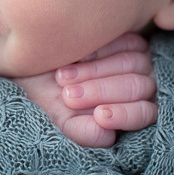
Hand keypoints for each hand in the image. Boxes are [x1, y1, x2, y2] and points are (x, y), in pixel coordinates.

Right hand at [15, 33, 156, 147]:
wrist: (30, 63)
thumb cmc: (48, 93)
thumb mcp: (60, 117)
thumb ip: (82, 131)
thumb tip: (107, 136)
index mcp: (131, 110)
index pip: (143, 113)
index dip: (123, 115)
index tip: (99, 116)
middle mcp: (140, 85)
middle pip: (136, 86)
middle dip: (101, 91)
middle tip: (68, 95)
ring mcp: (138, 60)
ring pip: (132, 63)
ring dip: (96, 71)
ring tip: (63, 76)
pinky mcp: (129, 38)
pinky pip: (126, 42)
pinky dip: (102, 49)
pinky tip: (79, 54)